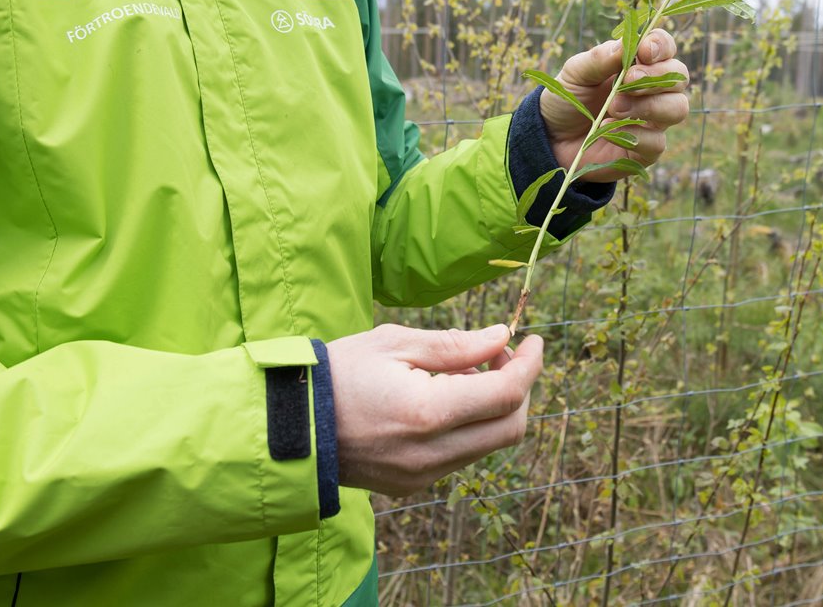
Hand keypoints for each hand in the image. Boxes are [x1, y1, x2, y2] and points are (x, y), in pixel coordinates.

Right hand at [327, 323, 542, 496]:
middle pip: (510, 428)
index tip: (535, 340)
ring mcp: (422, 476)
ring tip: (466, 372)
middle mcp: (431, 453)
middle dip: (519, 388)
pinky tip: (446, 399)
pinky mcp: (412, 485)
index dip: (530, 365)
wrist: (286, 425)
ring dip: (495, 407)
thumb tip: (502, 337)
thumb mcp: (394, 342)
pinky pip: (461, 457)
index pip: (507, 394)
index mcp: (428, 412)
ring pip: (489, 445)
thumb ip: (456, 344)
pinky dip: (470, 426)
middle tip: (500, 354)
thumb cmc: (337, 373)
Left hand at [539, 29, 688, 181]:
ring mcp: (653, 120)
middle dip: (656, 76)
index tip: (644, 51)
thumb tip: (625, 45)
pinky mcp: (648, 149)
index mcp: (638, 64)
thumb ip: (599, 58)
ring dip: (648, 105)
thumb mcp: (575, 73)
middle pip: (679, 77)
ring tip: (614, 108)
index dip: (661, 46)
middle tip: (627, 81)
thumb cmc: (568, 99)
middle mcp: (653, 90)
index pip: (665, 47)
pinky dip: (634, 135)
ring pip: (678, 108)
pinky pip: (658, 142)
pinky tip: (608, 130)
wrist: (553, 139)